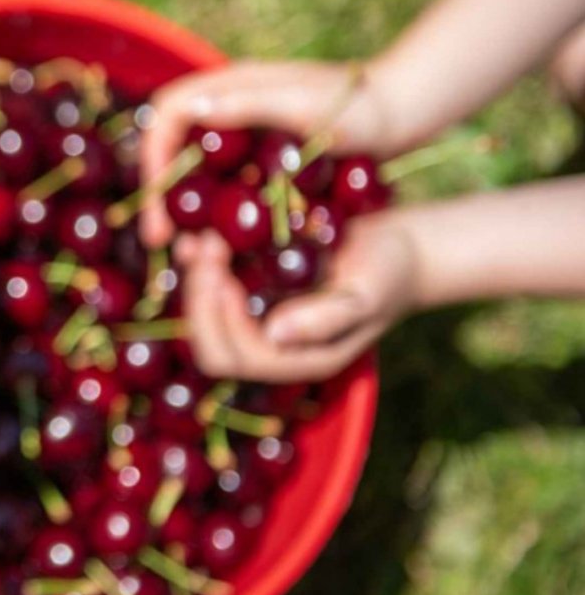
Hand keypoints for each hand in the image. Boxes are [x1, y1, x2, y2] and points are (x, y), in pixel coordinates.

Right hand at [139, 60, 399, 246]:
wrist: (406, 112)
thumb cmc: (361, 107)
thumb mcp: (304, 107)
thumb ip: (249, 105)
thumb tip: (192, 112)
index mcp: (231, 85)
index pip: (167, 115)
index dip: (153, 158)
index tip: (158, 204)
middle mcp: (229, 107)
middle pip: (172, 147)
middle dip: (160, 194)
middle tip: (161, 240)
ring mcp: (244, 133)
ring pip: (194, 171)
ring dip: (184, 211)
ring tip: (188, 251)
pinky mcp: (261, 157)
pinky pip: (223, 185)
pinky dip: (214, 214)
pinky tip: (220, 246)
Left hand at [173, 214, 416, 383]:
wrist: (400, 246)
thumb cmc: (389, 271)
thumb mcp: (367, 295)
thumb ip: (325, 319)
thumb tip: (275, 333)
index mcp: (299, 359)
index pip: (239, 358)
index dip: (219, 318)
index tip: (221, 270)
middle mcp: (272, 348)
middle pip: (211, 344)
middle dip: (199, 297)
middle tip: (204, 245)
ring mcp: (257, 322)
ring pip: (204, 317)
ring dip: (194, 279)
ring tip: (198, 238)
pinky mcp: (251, 294)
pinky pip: (211, 289)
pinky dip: (200, 266)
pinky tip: (197, 235)